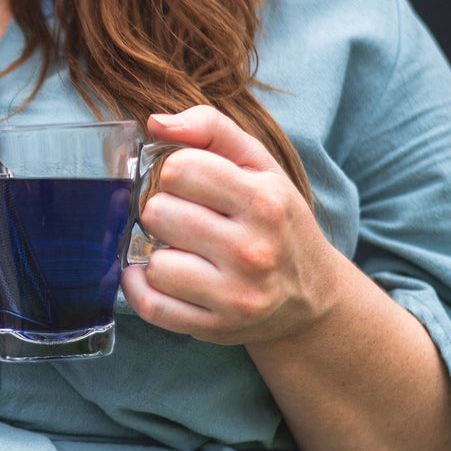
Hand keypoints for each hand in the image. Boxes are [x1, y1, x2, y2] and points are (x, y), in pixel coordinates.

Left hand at [122, 105, 342, 346]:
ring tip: (181, 250)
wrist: (310, 295)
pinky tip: (154, 274)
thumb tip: (156, 122)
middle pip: (159, 213)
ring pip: (154, 263)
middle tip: (184, 219)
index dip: (175, 172)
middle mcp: (253, 251)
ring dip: (158, 253)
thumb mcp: (260, 166)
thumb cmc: (276, 220)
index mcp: (265, 201)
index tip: (188, 183)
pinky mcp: (215, 328)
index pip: (180, 169)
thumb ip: (211, 128)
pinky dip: (140, 289)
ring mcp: (235, 295)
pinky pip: (151, 306)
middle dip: (163, 211)